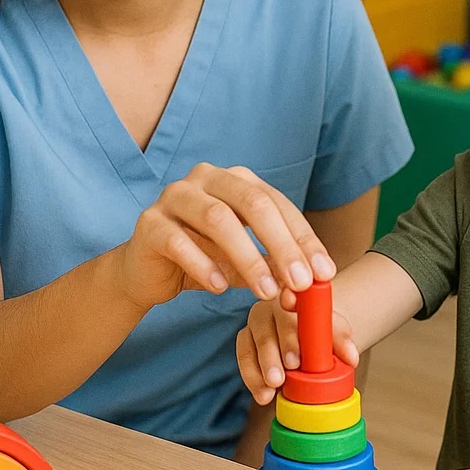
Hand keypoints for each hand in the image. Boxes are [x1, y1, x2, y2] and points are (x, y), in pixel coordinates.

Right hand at [120, 163, 336, 311]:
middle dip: (282, 245)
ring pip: (217, 219)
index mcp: (235, 179)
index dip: (303, 238)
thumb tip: (313, 281)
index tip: (323, 273)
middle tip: (301, 283)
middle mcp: (206, 178)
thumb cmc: (202, 259)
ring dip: (247, 258)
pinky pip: (179, 241)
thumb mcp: (244, 262)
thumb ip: (273, 265)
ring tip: (266, 292)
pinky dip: (203, 265)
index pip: (277, 203)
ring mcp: (174, 196)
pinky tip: (219, 288)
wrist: (146, 272)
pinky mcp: (149, 223)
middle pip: (252, 204)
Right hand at [236, 290, 358, 403]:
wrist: (310, 333)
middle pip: (270, 322)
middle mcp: (271, 304)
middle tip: (291, 364)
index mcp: (294, 294)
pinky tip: (263, 394)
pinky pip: (245, 357)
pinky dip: (253, 377)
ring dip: (264, 365)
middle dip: (280, 344)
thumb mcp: (334, 331)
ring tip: (274, 385)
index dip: (294, 310)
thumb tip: (351, 357)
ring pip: (253, 341)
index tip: (297, 329)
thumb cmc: (322, 329)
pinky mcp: (245, 340)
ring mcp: (256, 322)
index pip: (290, 298)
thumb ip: (341, 340)